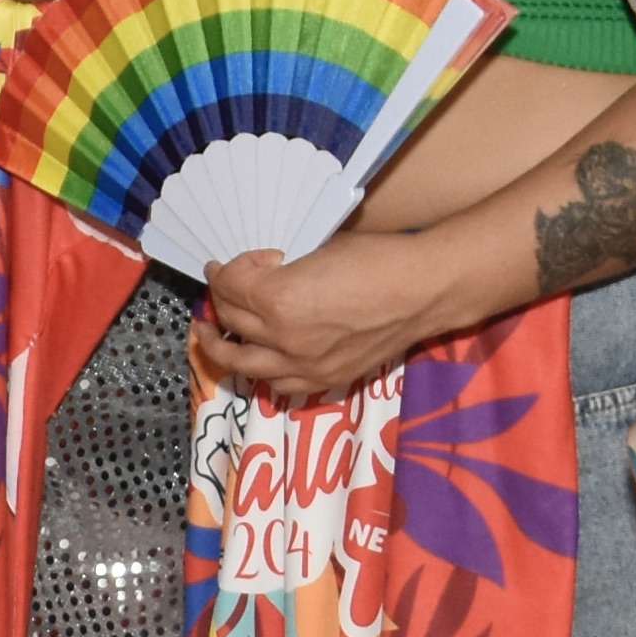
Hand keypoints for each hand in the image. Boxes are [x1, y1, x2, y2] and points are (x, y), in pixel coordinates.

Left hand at [192, 230, 455, 403]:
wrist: (423, 292)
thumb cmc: (376, 260)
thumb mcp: (316, 252)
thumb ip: (280, 270)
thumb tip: (259, 275)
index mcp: (278, 300)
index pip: (230, 286)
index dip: (226, 270)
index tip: (230, 263)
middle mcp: (284, 339)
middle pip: (230, 321)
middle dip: (220, 300)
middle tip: (221, 289)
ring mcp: (304, 366)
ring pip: (243, 362)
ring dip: (222, 345)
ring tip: (212, 333)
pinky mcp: (325, 380)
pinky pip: (278, 384)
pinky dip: (261, 370)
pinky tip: (259, 357)